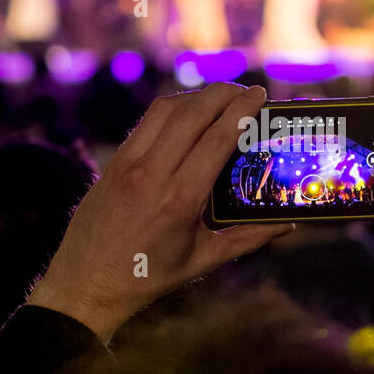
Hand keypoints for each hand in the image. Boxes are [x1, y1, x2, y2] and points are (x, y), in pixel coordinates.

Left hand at [28, 82, 292, 339]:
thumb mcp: (202, 261)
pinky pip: (145, 123)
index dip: (241, 111)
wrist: (85, 284)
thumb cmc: (147, 277)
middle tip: (246, 89)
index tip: (259, 95)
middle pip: (192, 114)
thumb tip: (287, 227)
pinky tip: (188, 112)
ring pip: (165, 110)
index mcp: (179, 201)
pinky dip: (171, 109)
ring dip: (196, 96)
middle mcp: (151, 176)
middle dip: (223, 94)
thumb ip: (247, 239)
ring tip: (220, 96)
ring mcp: (127, 165)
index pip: (216, 140)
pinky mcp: (113, 163)